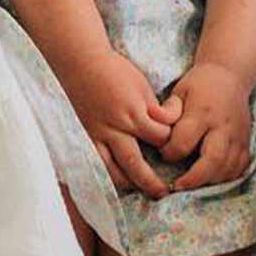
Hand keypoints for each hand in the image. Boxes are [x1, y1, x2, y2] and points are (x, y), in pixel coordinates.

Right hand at [64, 50, 180, 198]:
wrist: (82, 63)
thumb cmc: (115, 71)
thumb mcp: (142, 86)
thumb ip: (152, 110)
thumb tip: (163, 126)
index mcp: (133, 113)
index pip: (159, 137)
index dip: (170, 138)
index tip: (173, 135)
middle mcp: (115, 129)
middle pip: (136, 164)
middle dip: (150, 182)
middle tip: (163, 193)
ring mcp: (97, 135)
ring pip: (112, 171)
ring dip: (127, 184)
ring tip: (138, 190)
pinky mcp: (86, 136)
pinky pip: (96, 163)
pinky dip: (106, 175)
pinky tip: (116, 179)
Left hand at [161, 60, 253, 191]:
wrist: (231, 75)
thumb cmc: (200, 84)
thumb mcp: (180, 91)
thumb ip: (167, 110)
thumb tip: (152, 122)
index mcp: (202, 112)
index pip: (183, 142)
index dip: (169, 153)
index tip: (163, 153)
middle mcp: (223, 126)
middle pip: (212, 160)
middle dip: (194, 179)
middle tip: (177, 187)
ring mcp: (237, 136)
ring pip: (227, 168)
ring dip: (209, 181)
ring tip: (192, 184)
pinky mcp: (246, 142)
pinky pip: (239, 168)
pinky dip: (225, 177)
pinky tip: (211, 178)